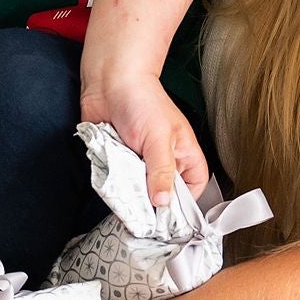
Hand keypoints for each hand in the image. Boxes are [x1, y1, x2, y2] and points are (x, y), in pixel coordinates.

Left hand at [81, 72, 209, 207]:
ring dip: (129, 195)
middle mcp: (163, 162)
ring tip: (124, 195)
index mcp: (183, 156)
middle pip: (162, 196)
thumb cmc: (141, 99)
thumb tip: (163, 202)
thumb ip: (161, 171)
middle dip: (151, 204)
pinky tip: (110, 183)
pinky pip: (118, 184)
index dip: (182, 205)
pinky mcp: (119, 162)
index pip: (192, 190)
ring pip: (138, 192)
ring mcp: (140, 163)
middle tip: (141, 215)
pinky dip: (113, 185)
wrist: (108, 81)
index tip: (168, 218)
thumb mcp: (158, 138)